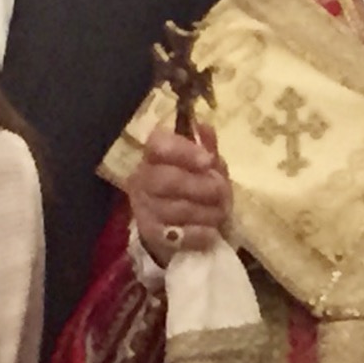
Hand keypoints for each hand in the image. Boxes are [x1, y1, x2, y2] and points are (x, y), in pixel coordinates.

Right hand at [130, 122, 232, 264]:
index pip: (158, 144)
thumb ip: (206, 147)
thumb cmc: (192, 188)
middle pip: (167, 179)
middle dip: (201, 186)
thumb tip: (205, 127)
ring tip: (221, 212)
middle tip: (221, 190)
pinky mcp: (151, 235)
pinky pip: (178, 235)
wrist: (176, 228)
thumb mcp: (203, 166)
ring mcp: (144, 208)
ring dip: (207, 211)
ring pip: (176, 209)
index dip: (184, 151)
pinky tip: (211, 232)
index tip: (208, 160)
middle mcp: (142, 179)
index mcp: (154, 155)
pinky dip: (200, 234)